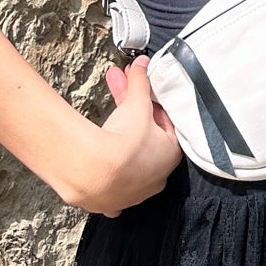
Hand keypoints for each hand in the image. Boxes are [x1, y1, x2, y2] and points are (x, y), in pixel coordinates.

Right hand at [71, 56, 181, 216]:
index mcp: (170, 156)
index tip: (142, 94)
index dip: (153, 105)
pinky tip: (103, 163)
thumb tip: (141, 64)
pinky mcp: (110, 201)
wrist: (95, 172)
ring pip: (129, 159)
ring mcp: (132, 194)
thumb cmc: (126, 140)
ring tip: (106, 114)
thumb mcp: (137, 103)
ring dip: (119, 136)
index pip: (166, 124)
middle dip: (132, 111)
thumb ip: (141, 82)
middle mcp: (155, 179)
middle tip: (121, 89)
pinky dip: (108, 173)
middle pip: (145, 137)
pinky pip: (112, 186)